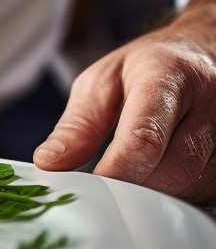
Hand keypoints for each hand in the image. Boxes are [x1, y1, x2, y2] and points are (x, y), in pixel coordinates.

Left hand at [34, 0, 215, 205]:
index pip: (145, 136)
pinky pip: (207, 195)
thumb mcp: (102, 81)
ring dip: (156, 193)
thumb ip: (78, 125)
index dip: (114, 171)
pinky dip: (179, 196)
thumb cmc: (147, 68)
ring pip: (192, 190)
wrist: (204, 52)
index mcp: (169, 76)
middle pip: (171, 172)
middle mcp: (211, 105)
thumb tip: (49, 164)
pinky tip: (163, 175)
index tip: (88, 187)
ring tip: (137, 166)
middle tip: (104, 180)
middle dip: (131, 185)